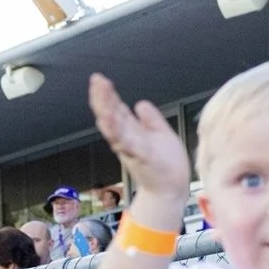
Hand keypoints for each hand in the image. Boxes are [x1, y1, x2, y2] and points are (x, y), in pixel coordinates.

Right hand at [89, 73, 191, 198]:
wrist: (171, 189)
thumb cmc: (166, 165)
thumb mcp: (160, 134)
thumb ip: (150, 119)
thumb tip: (140, 103)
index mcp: (131, 132)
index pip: (116, 109)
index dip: (107, 94)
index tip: (99, 79)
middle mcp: (127, 139)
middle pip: (110, 115)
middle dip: (102, 98)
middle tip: (96, 81)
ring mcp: (132, 148)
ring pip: (114, 127)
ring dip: (106, 110)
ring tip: (100, 93)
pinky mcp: (142, 157)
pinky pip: (127, 142)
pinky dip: (118, 131)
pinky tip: (112, 118)